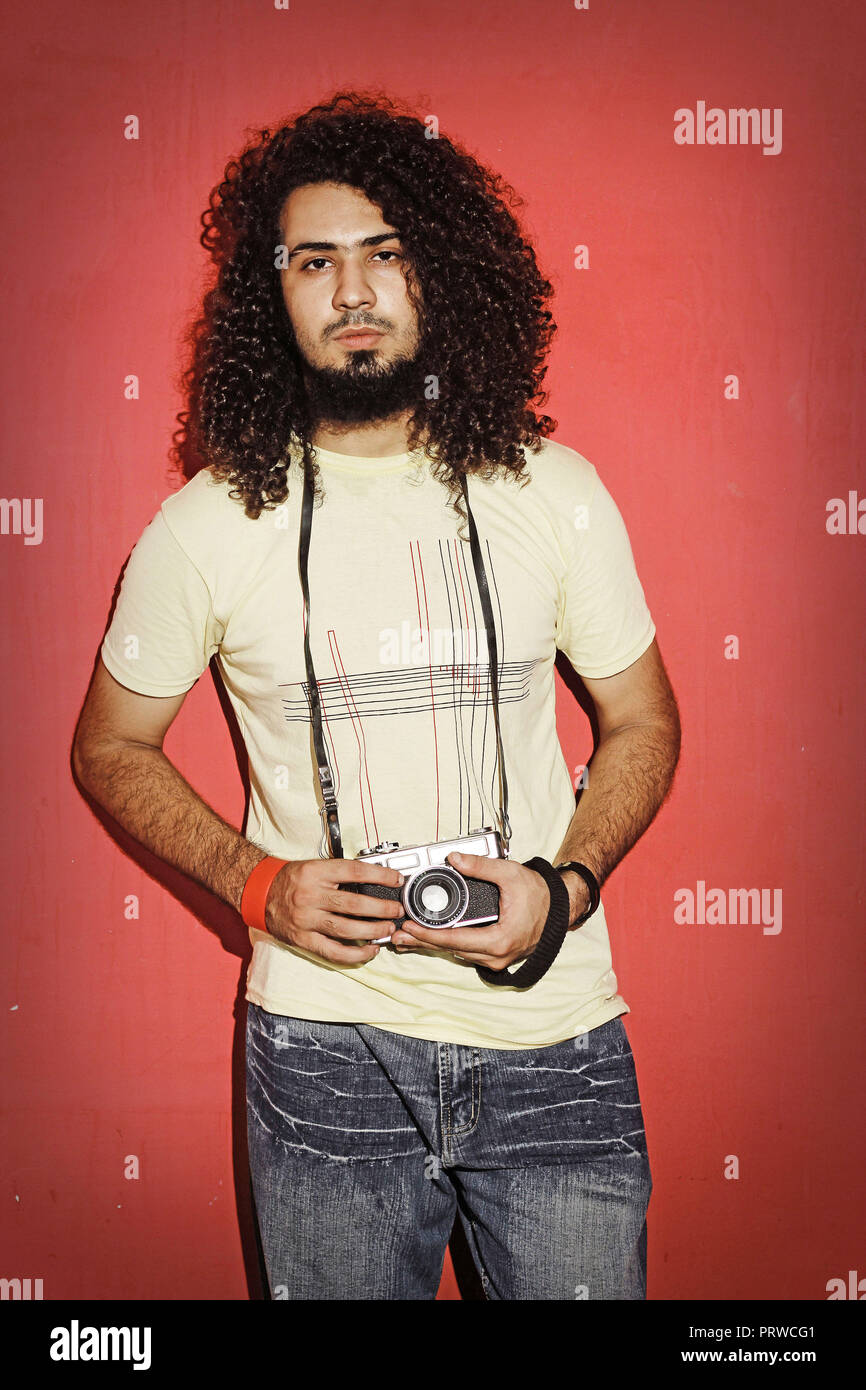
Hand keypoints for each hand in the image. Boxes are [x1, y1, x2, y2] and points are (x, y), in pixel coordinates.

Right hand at [263, 858, 404, 964]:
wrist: (260, 893)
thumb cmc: (292, 880)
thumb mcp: (315, 866)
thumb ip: (340, 874)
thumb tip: (376, 881)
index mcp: (316, 872)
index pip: (355, 871)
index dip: (380, 876)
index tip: (396, 880)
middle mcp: (310, 895)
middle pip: (354, 904)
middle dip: (382, 908)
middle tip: (397, 910)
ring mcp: (306, 920)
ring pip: (347, 929)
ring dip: (373, 931)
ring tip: (388, 929)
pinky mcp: (303, 939)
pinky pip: (333, 951)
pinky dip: (355, 954)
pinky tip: (370, 951)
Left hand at [389, 852, 552, 973]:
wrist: (561, 908)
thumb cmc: (540, 895)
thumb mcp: (510, 874)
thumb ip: (480, 866)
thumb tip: (455, 858)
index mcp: (499, 940)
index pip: (454, 940)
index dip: (428, 934)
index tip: (409, 927)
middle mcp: (497, 956)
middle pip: (451, 951)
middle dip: (422, 942)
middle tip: (397, 935)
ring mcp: (497, 959)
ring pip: (457, 954)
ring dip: (433, 945)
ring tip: (407, 938)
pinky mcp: (496, 955)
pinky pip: (466, 952)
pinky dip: (447, 945)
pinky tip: (431, 940)